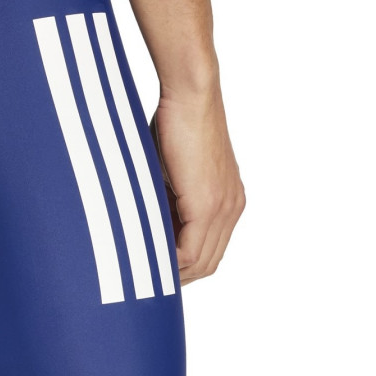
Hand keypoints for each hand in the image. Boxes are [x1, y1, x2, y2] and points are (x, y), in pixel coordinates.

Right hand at [149, 85, 244, 285]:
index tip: (155, 267)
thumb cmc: (176, 123)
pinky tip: (147, 259)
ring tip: (143, 273)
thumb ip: (169, 197)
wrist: (190, 97)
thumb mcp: (172, 170)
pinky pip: (191, 251)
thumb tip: (147, 217)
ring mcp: (224, 207)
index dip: (183, 265)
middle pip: (209, 262)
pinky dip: (170, 261)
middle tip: (146, 278)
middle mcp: (232, 207)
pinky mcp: (208, 204)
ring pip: (202, 261)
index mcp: (227, 199)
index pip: (209, 249)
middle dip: (179, 276)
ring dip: (173, 272)